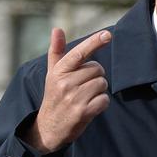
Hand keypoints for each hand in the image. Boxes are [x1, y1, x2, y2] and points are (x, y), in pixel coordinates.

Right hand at [24, 27, 111, 152]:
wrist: (49, 127)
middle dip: (96, 76)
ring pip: (102, 84)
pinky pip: (104, 100)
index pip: (79, 53)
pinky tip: (91, 106)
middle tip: (84, 86)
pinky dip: (102, 103)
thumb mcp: (52, 73)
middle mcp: (65, 83)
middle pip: (97, 69)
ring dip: (99, 90)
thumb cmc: (54, 96)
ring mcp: (74, 98)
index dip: (94, 42)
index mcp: (59, 71)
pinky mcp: (83, 112)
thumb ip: (56, 51)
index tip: (107, 34)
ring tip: (86, 97)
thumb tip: (57, 29)